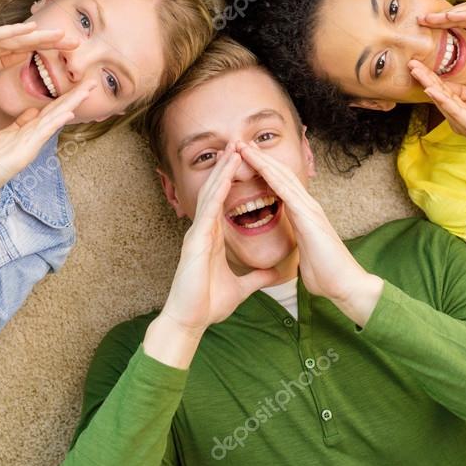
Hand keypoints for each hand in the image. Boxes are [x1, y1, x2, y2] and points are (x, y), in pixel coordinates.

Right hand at [0, 23, 76, 92]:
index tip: (72, 51)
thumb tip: (24, 55)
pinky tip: (30, 29)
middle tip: (77, 41)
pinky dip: (14, 32)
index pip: (31, 49)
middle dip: (53, 41)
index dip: (51, 49)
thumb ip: (3, 61)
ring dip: (40, 34)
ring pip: (17, 36)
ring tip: (61, 34)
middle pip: (30, 40)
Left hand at [0, 81, 94, 200]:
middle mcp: (33, 138)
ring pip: (53, 120)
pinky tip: (67, 114)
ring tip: (86, 91)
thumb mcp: (4, 136)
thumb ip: (20, 124)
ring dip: (70, 105)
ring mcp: (30, 146)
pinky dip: (54, 123)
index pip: (51, 110)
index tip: (80, 83)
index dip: (65, 96)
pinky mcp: (23, 154)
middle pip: (57, 113)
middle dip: (75, 97)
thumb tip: (34, 110)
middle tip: (93, 82)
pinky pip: (41, 135)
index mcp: (28, 132)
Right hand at [160, 146, 279, 338]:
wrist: (190, 321)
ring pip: (210, 195)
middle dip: (227, 167)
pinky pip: (207, 212)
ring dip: (222, 172)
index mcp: (213, 238)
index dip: (233, 181)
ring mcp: (198, 234)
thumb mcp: (241, 287)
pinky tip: (224, 178)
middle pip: (216, 191)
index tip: (245, 163)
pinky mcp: (196, 242)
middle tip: (238, 144)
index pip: (225, 201)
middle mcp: (204, 231)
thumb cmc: (207, 304)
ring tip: (233, 150)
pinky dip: (216, 193)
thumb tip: (274, 273)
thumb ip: (257, 277)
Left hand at [238, 143, 381, 324]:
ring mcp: (309, 207)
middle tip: (240, 142)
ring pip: (281, 175)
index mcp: (304, 214)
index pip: (281, 185)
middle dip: (260, 157)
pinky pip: (285, 189)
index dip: (264, 170)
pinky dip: (269, 174)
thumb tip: (295, 247)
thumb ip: (299, 243)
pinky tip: (256, 163)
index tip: (246, 159)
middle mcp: (307, 205)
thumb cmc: (326, 274)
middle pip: (280, 173)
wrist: (345, 285)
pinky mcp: (308, 215)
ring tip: (243, 145)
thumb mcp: (305, 254)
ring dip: (261, 159)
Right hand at [409, 59, 465, 151]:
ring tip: (418, 73)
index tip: (416, 63)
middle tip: (411, 64)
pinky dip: (443, 100)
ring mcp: (465, 124)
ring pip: (444, 101)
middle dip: (424, 79)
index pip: (441, 90)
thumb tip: (444, 82)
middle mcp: (458, 119)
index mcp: (459, 111)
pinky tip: (433, 90)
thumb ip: (463, 91)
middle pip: (439, 95)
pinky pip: (456, 111)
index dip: (429, 77)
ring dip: (430, 86)